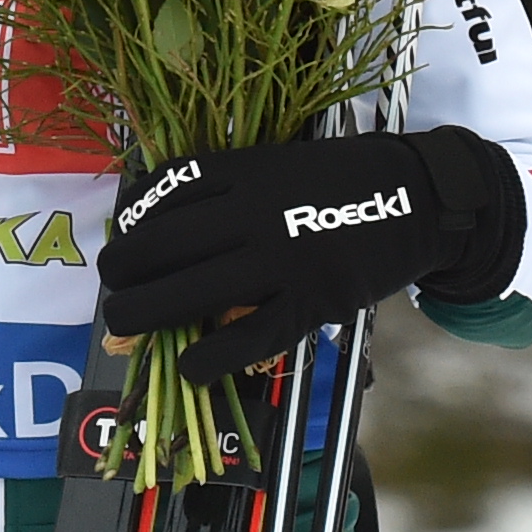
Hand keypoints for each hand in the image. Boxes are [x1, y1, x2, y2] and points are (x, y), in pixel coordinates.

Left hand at [97, 123, 524, 368]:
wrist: (419, 200)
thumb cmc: (336, 182)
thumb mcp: (275, 164)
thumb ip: (222, 187)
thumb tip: (152, 219)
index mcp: (244, 171)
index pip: (165, 192)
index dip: (130, 218)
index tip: (120, 236)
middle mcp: (255, 213)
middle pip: (163, 245)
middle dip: (122, 271)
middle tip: (112, 285)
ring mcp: (282, 259)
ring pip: (192, 291)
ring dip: (145, 313)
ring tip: (124, 322)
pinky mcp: (311, 302)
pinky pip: (247, 336)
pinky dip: (209, 357)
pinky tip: (187, 367)